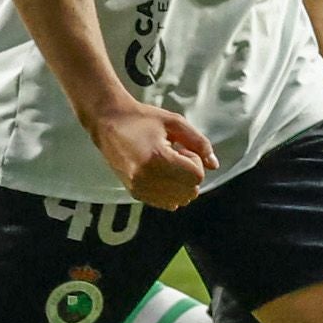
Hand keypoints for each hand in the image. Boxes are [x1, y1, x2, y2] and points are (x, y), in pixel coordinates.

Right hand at [93, 101, 216, 209]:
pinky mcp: (133, 192)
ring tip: (165, 165)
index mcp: (157, 158)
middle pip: (188, 191)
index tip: (181, 148)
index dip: (195, 161)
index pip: (195, 176)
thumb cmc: (142, 119)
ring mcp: (138, 187)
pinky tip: (160, 175)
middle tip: (175, 156)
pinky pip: (164, 203)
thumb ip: (199, 143)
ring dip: (180, 184)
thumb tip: (214, 165)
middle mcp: (146, 177)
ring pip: (177, 200)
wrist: (108, 122)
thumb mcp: (176, 123)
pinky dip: (170, 192)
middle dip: (189, 174)